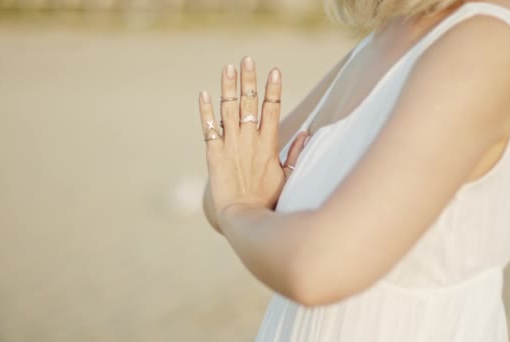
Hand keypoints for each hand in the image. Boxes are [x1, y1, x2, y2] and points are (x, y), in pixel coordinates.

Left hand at [198, 57, 308, 224]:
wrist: (244, 218)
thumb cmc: (268, 201)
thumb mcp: (287, 176)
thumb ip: (295, 153)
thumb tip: (307, 133)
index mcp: (268, 144)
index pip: (272, 109)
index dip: (272, 89)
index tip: (274, 70)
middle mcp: (249, 140)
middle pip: (249, 103)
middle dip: (249, 79)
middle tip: (247, 59)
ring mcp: (231, 145)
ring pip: (229, 110)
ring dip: (228, 88)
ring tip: (228, 68)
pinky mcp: (213, 154)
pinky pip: (208, 128)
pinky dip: (205, 112)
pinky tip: (203, 95)